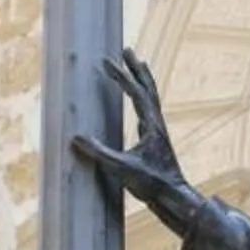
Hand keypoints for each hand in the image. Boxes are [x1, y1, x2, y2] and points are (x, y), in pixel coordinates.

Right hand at [70, 48, 194, 224]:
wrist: (174, 199)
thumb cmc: (152, 185)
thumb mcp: (122, 168)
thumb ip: (99, 153)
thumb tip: (75, 137)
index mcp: (152, 126)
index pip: (135, 94)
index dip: (120, 77)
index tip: (105, 62)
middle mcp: (157, 124)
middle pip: (148, 89)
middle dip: (136, 69)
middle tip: (126, 50)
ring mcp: (158, 132)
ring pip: (151, 99)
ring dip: (142, 81)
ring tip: (135, 66)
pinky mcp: (156, 141)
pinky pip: (148, 113)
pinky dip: (142, 100)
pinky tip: (137, 105)